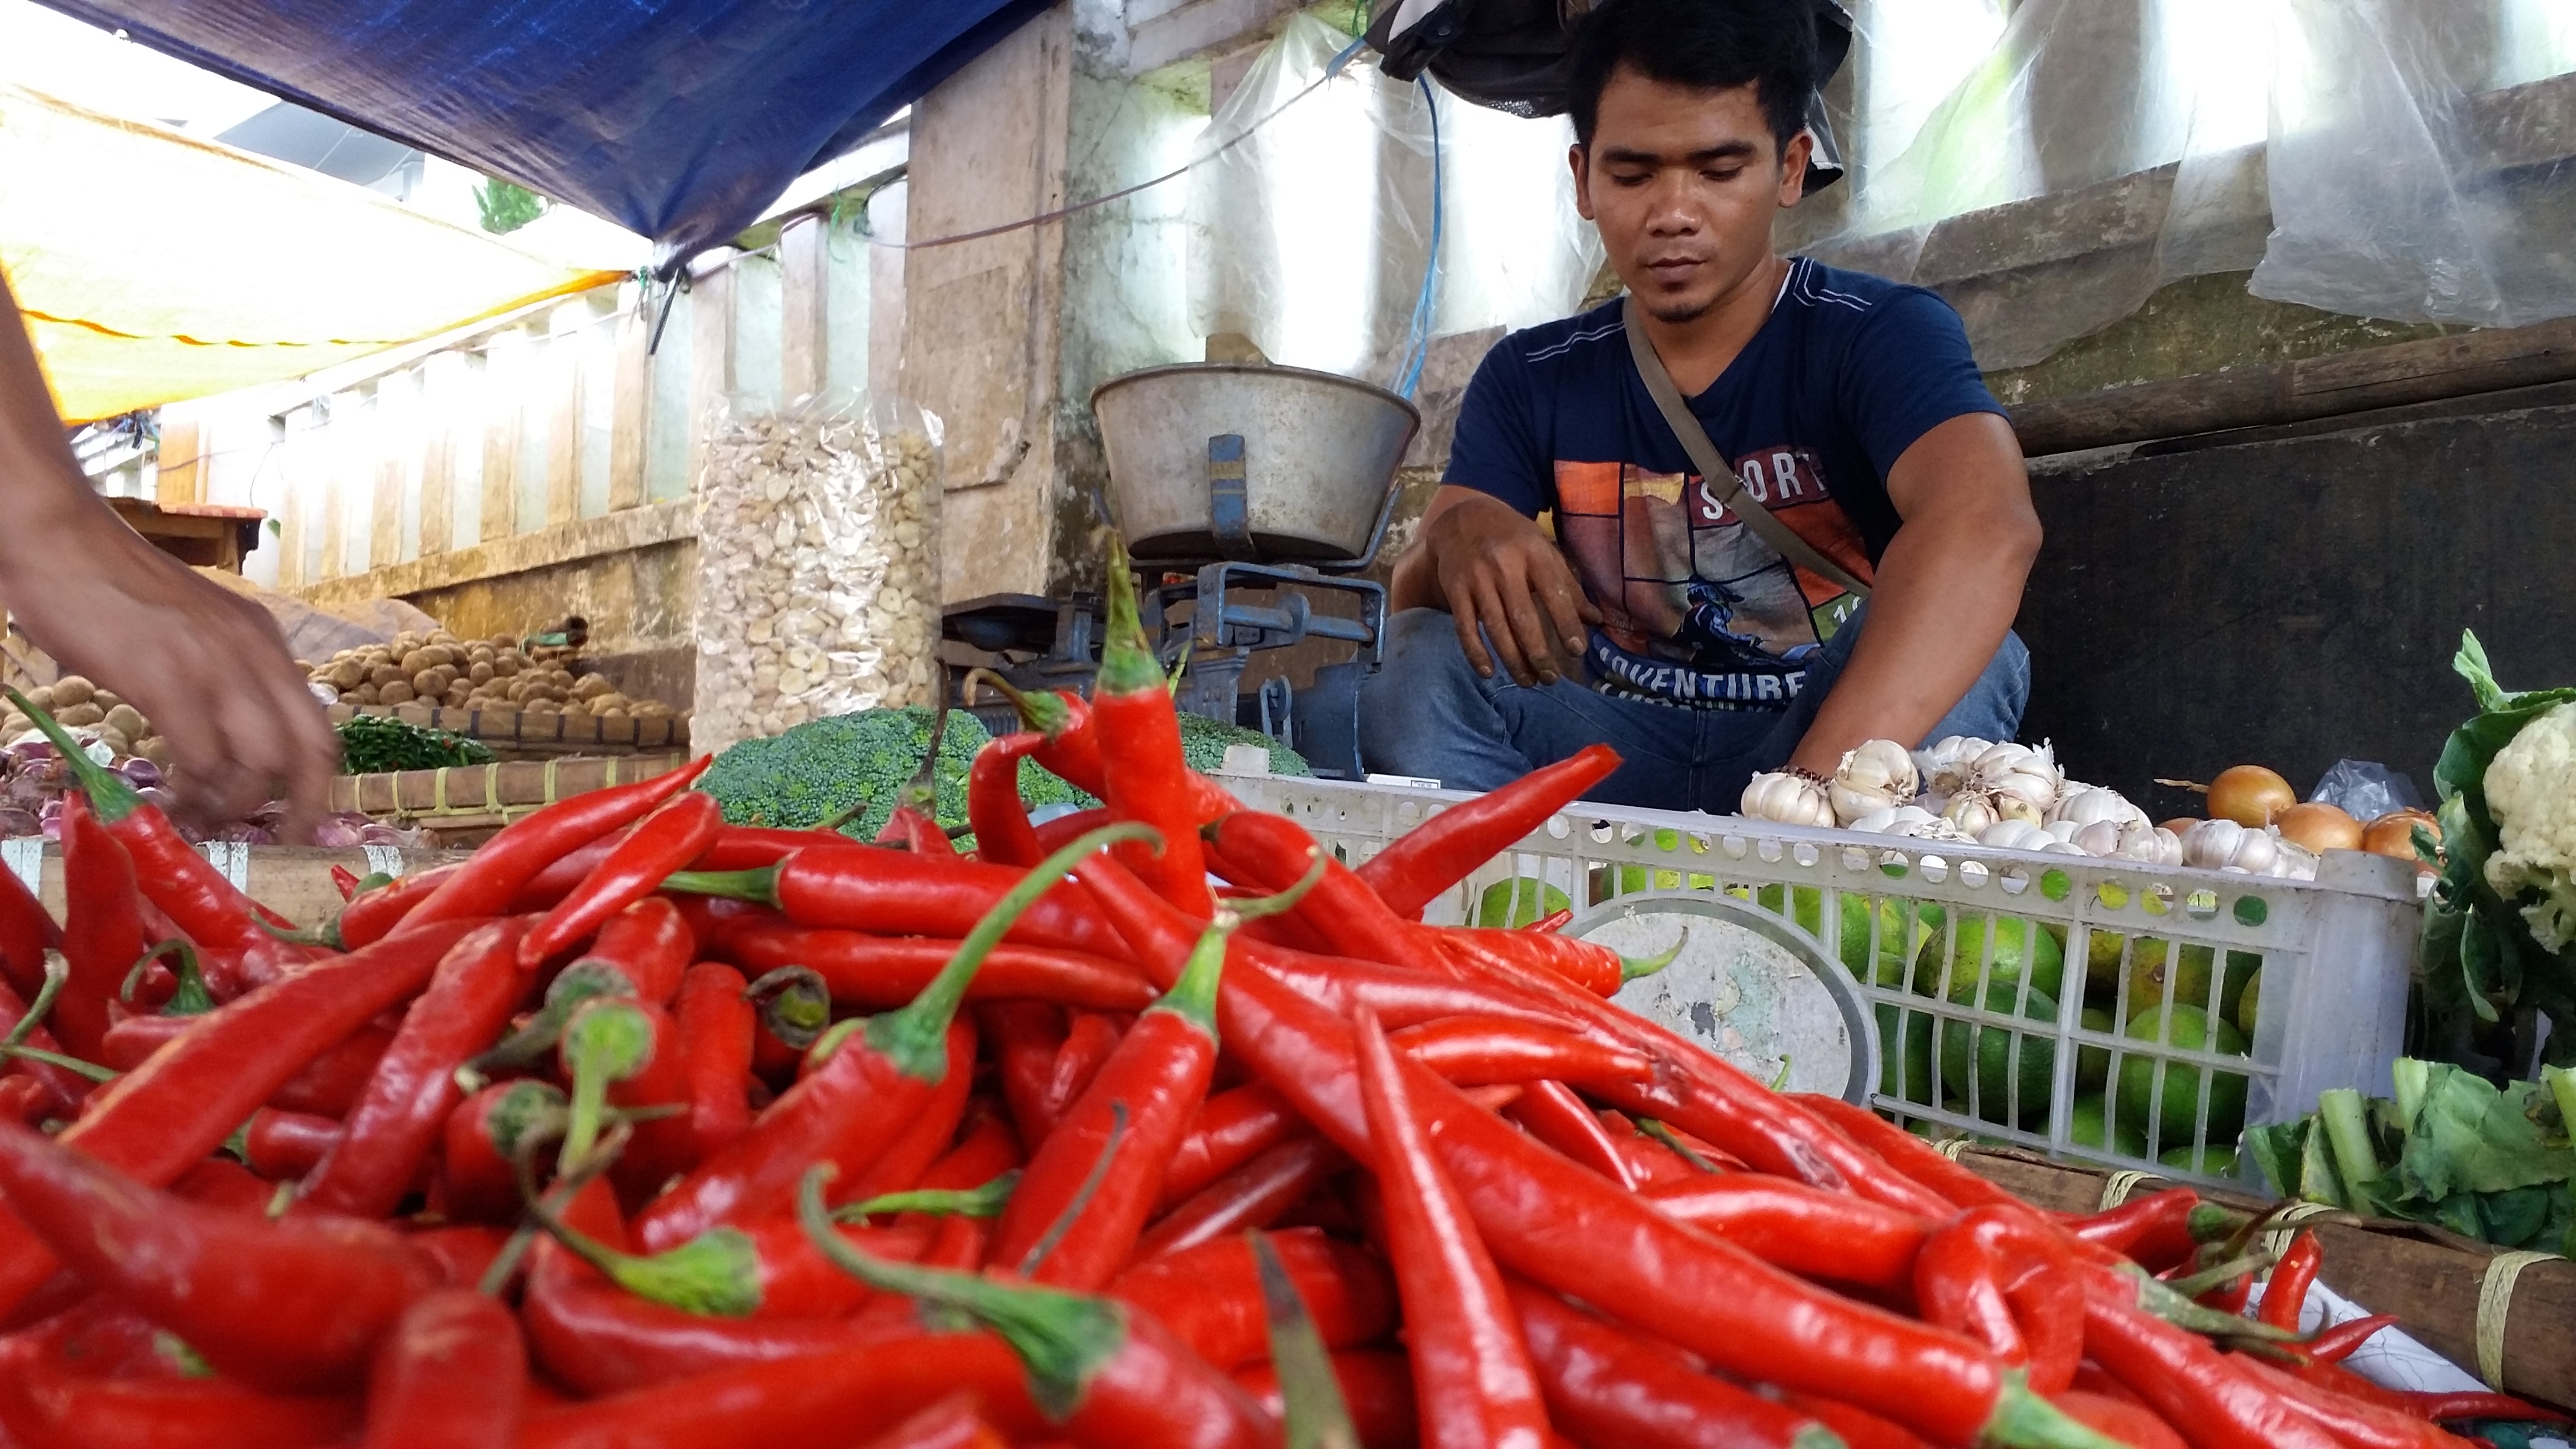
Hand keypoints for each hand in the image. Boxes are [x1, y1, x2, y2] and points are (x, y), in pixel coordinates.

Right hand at [1, 505, 337, 837]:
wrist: (60, 540)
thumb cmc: (117, 588)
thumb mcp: (198, 627)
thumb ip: (225, 671)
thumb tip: (235, 735)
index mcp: (265, 642)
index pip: (320, 728)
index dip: (320, 784)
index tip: (304, 822)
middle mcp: (253, 654)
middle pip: (306, 753)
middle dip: (297, 808)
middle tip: (268, 838)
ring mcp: (212, 666)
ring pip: (256, 765)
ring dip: (231, 804)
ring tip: (199, 815)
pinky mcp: (163, 679)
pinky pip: (200, 757)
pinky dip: (190, 791)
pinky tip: (169, 798)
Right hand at [1421, 489, 1599, 686]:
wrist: (1463, 516)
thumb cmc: (1513, 538)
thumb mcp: (1544, 550)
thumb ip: (1569, 585)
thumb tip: (1596, 621)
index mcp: (1533, 553)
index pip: (1555, 592)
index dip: (1567, 623)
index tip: (1578, 650)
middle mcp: (1504, 565)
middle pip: (1523, 618)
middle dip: (1539, 653)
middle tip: (1551, 678)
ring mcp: (1477, 578)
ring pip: (1496, 627)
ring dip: (1513, 660)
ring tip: (1528, 681)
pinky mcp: (1455, 589)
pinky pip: (1464, 627)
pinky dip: (1475, 652)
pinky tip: (1489, 672)